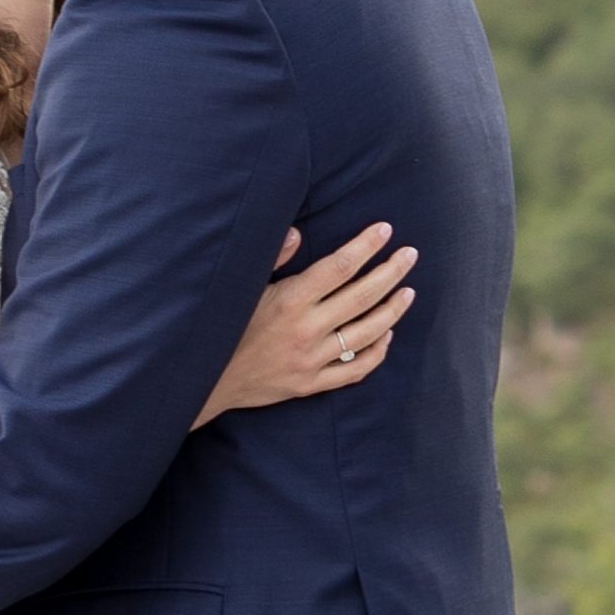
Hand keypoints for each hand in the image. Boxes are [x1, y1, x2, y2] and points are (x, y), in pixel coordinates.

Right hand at [197, 221, 416, 425]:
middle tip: (411, 255)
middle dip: (390, 272)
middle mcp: (305, 330)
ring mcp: (310, 360)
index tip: (385, 231)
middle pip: (361, 296)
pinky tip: (387, 335)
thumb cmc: (221, 325)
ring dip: (392, 310)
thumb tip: (299, 232)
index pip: (338, 267)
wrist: (203, 379)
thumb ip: (271, 258)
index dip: (365, 246)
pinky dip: (376, 352)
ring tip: (409, 291)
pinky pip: (354, 370)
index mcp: (288, 300)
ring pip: (366, 333)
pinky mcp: (310, 384)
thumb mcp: (241, 286)